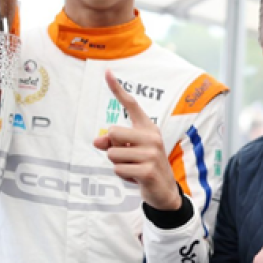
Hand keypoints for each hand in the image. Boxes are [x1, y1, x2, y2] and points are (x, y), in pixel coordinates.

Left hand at [93, 69, 181, 210]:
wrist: (164, 190)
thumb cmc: (143, 166)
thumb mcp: (128, 152)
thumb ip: (112, 143)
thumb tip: (97, 141)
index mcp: (148, 128)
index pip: (131, 105)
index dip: (117, 89)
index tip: (106, 71)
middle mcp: (152, 136)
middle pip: (113, 132)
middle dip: (113, 147)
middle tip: (128, 157)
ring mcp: (151, 153)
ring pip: (112, 153)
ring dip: (118, 164)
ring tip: (133, 168)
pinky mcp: (147, 170)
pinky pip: (118, 169)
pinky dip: (122, 175)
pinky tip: (136, 178)